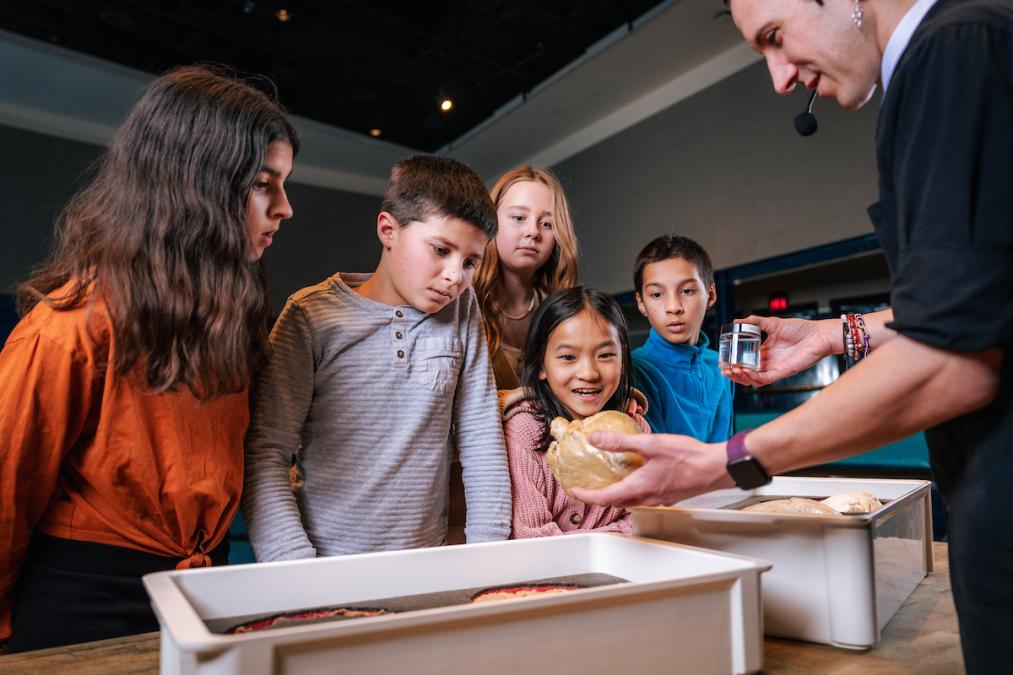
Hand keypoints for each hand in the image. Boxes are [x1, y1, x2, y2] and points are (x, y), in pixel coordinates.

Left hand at [570, 431, 732, 507]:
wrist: (716, 467)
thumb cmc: (689, 457)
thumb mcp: (650, 444)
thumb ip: (620, 442)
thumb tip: (595, 438)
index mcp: (639, 488)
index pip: (604, 497)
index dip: (586, 495)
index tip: (575, 490)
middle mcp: (648, 498)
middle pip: (616, 503)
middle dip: (598, 497)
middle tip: (586, 489)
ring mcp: (659, 498)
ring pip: (631, 502)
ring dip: (615, 496)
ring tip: (607, 483)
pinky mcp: (669, 495)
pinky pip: (644, 497)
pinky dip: (632, 492)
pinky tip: (636, 478)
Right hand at [722, 315, 837, 386]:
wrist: (818, 334)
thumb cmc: (801, 329)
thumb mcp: (773, 323)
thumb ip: (755, 322)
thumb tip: (737, 320)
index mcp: (765, 351)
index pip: (746, 361)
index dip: (734, 362)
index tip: (724, 361)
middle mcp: (769, 362)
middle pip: (747, 373)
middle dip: (734, 373)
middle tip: (724, 369)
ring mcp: (775, 368)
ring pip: (753, 379)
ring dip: (741, 377)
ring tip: (731, 370)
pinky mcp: (782, 372)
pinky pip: (764, 380)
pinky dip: (753, 377)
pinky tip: (744, 371)